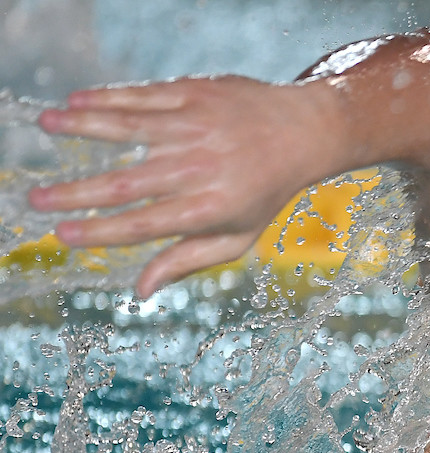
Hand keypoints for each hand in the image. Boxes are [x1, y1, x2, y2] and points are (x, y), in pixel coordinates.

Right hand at [29, 76, 343, 297]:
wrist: (303, 132)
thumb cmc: (263, 192)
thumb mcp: (236, 236)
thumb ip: (185, 261)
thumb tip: (140, 291)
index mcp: (209, 208)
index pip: (145, 225)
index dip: (102, 232)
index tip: (63, 235)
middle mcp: (201, 168)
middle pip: (128, 183)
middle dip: (78, 192)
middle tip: (35, 200)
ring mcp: (196, 128)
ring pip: (130, 129)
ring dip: (84, 126)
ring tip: (45, 125)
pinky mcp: (194, 94)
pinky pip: (143, 97)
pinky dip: (109, 98)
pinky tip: (76, 102)